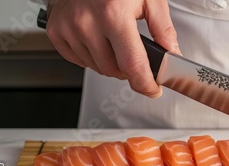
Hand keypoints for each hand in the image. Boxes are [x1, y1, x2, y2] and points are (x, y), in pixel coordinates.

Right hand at [46, 0, 180, 97]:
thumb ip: (163, 29)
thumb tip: (172, 55)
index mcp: (113, 13)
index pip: (132, 64)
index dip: (145, 83)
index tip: (152, 89)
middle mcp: (87, 22)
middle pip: (115, 70)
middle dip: (129, 68)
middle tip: (134, 52)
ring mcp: (68, 28)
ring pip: (98, 68)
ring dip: (111, 63)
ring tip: (114, 39)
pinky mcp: (56, 32)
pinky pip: (79, 61)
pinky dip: (92, 57)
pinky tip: (98, 39)